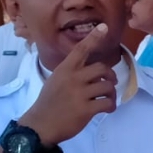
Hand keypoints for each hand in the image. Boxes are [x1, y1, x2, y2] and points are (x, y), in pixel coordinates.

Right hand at [17, 23, 116, 146]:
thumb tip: (91, 70)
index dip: (93, 38)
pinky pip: (107, 103)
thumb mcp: (56, 80)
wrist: (41, 124)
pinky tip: (107, 109)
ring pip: (107, 86)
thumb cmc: (49, 101)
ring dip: (111, 93)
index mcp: (65, 69)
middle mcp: (73, 78)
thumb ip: (71, 72)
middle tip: (109, 83)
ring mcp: (80, 94)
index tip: (104, 27)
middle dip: (110, 76)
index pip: (81, 49)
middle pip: (102, 69)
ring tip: (106, 99)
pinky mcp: (86, 109)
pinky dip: (111, 106)